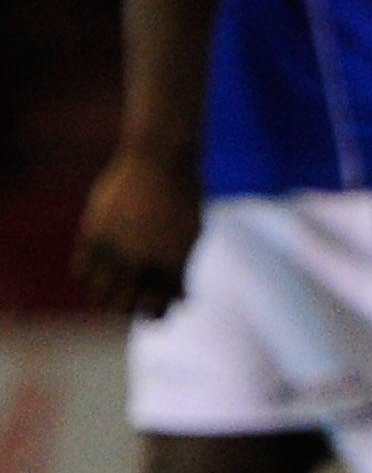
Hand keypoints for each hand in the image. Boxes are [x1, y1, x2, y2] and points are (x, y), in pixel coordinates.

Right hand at [76, 147, 202, 316]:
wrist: (161, 159)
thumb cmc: (182, 196)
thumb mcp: (190, 234)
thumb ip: (181, 271)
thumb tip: (181, 304)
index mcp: (172, 263)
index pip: (156, 308)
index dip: (155, 313)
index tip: (153, 307)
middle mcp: (142, 260)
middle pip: (123, 306)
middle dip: (127, 307)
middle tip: (129, 300)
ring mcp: (116, 248)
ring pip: (99, 293)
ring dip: (104, 296)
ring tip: (112, 287)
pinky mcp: (93, 233)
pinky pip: (82, 271)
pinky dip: (88, 278)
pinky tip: (97, 272)